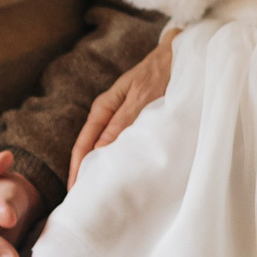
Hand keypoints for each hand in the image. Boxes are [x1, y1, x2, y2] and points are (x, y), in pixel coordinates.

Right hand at [70, 29, 174, 185]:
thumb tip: (99, 151)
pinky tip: (120, 176)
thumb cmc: (162, 72)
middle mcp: (108, 114)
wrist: (181, 55)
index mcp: (103, 107)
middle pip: (89, 150)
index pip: (83, 144)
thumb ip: (122, 122)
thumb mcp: (142, 97)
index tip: (75, 191)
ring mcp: (120, 119)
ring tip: (98, 194)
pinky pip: (120, 146)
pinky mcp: (134, 123)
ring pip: (104, 150)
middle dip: (84, 174)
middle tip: (82, 201)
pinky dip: (116, 162)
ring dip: (100, 170)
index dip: (78, 169)